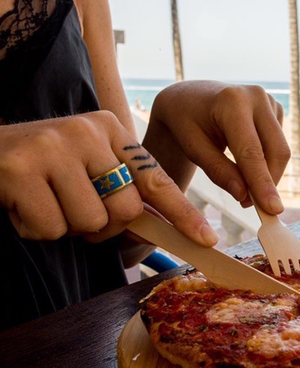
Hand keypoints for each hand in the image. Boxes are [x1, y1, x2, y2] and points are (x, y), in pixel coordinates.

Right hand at [0, 111, 218, 245]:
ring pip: (90, 222)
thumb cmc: (40, 168)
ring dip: (67, 226)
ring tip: (45, 201)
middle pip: (126, 209)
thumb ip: (122, 192)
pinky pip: (52, 228)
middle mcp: (86, 131)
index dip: (183, 213)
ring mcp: (54, 147)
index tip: (208, 239)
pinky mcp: (22, 169)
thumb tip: (161, 229)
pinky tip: (22, 205)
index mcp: (110, 128)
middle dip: (103, 225)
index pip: (156, 178)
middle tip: (73, 209)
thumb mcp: (86, 168)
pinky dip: (37, 229)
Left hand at [145, 81, 290, 214]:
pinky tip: (247, 164)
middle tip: (256, 208)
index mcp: (231, 102)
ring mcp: (269, 101)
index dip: (263, 182)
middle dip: (270, 182)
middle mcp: (256, 97)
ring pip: (281, 150)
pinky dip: (267, 162)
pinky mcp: (275, 108)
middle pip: (276, 150)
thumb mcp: (193, 149)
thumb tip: (245, 196)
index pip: (251, 151)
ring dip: (268, 175)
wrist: (188, 98)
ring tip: (245, 192)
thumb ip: (219, 171)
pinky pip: (278, 144)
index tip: (273, 209)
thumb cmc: (185, 123)